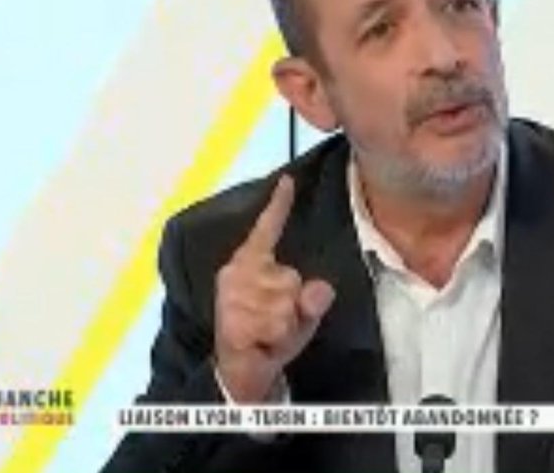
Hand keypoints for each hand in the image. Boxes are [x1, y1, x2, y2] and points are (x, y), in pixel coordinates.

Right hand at [213, 175, 334, 402]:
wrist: (239, 373)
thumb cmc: (268, 337)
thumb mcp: (300, 316)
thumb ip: (313, 300)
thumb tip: (321, 288)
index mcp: (248, 264)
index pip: (266, 231)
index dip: (279, 206)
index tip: (288, 181)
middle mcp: (237, 274)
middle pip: (291, 278)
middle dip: (293, 305)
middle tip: (274, 323)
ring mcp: (233, 296)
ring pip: (286, 302)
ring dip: (286, 324)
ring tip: (267, 333)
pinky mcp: (233, 319)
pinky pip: (278, 323)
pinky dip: (279, 337)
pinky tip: (262, 342)